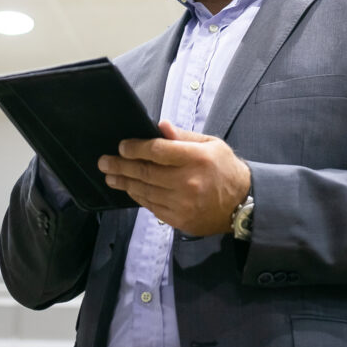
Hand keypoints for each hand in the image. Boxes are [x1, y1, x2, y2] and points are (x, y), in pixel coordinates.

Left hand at [97, 121, 250, 235]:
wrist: (242, 204)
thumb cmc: (225, 169)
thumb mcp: (211, 144)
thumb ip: (183, 136)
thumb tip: (159, 126)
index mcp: (197, 158)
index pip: (157, 151)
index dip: (136, 147)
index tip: (122, 145)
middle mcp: (187, 181)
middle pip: (145, 172)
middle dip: (121, 165)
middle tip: (104, 161)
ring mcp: (182, 203)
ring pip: (145, 191)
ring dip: (124, 182)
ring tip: (110, 176)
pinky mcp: (179, 219)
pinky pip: (152, 206)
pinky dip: (138, 197)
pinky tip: (130, 189)